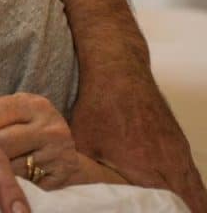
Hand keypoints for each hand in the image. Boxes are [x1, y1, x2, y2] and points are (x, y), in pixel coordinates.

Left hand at [0, 79, 84, 188]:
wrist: (64, 164)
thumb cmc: (25, 133)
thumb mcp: (7, 113)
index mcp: (36, 104)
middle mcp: (51, 126)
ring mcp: (58, 154)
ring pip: (7, 165)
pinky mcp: (58, 178)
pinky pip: (20, 183)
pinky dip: (9, 183)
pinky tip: (10, 179)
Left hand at [69, 64, 206, 211]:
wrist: (119, 72)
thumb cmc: (98, 108)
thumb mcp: (85, 144)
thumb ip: (87, 171)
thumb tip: (77, 189)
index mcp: (145, 168)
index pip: (162, 206)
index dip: (157, 212)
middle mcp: (168, 163)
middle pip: (185, 201)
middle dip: (179, 211)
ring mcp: (177, 152)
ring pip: (193, 188)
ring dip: (190, 204)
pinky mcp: (179, 143)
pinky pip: (192, 174)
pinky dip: (193, 189)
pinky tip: (191, 199)